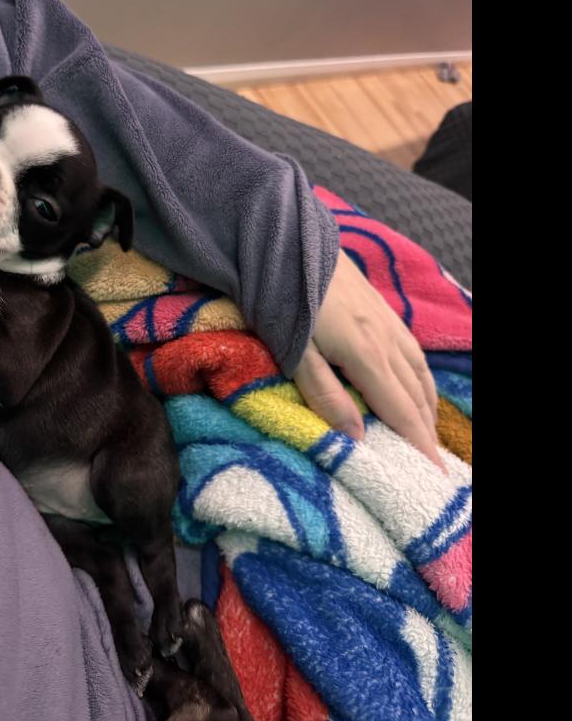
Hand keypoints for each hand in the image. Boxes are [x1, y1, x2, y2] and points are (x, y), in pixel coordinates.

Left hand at [294, 249, 443, 470]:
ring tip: (428, 434)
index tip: (434, 477)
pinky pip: (414, 354)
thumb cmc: (285, 299)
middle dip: (428, 434)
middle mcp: (388, 341)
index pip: (401, 412)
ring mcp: (389, 323)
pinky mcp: (383, 310)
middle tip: (434, 466)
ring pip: (420, 374)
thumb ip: (325, 394)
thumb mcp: (296, 352)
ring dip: (428, 408)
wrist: (290, 243)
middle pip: (416, 397)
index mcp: (367, 356)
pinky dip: (422, 380)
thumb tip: (356, 438)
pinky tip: (417, 385)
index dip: (419, 446)